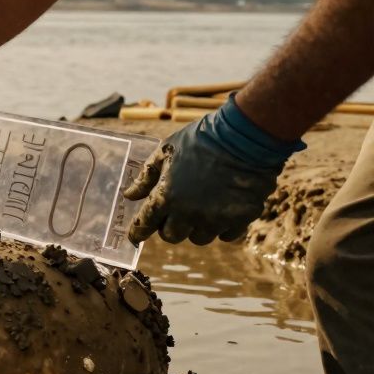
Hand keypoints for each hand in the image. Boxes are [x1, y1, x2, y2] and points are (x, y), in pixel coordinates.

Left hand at [124, 95, 303, 244]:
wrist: (244, 135)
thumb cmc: (200, 139)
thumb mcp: (166, 151)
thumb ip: (146, 176)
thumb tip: (129, 195)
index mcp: (167, 196)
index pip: (145, 224)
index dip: (137, 232)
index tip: (134, 237)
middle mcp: (189, 213)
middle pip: (172, 236)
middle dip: (170, 226)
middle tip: (175, 212)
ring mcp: (216, 218)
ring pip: (199, 238)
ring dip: (197, 226)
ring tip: (203, 205)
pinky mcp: (241, 218)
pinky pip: (227, 235)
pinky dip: (224, 226)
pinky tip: (224, 208)